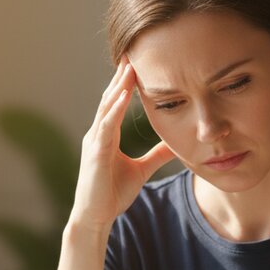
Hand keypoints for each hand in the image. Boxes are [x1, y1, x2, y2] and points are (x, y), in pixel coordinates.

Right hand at [69, 54, 175, 230]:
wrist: (96, 217)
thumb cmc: (112, 194)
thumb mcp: (141, 169)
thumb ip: (157, 155)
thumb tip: (176, 143)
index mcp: (107, 135)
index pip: (117, 102)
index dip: (126, 83)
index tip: (138, 62)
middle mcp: (97, 134)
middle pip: (110, 98)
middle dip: (121, 76)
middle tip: (132, 52)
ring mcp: (94, 142)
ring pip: (107, 108)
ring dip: (118, 87)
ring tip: (130, 67)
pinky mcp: (94, 153)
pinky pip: (105, 127)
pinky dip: (114, 110)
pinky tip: (123, 96)